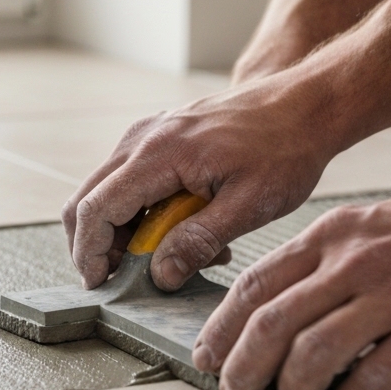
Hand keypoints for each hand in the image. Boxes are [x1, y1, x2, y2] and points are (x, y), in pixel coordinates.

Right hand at [61, 72, 339, 290]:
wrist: (304, 105)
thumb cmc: (285, 148)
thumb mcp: (249, 205)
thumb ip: (199, 241)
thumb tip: (161, 275)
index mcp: (159, 153)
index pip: (95, 208)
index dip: (89, 252)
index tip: (100, 285)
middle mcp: (142, 138)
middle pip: (86, 199)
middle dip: (94, 246)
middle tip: (119, 281)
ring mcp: (146, 134)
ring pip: (104, 192)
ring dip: (122, 232)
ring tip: (170, 256)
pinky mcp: (158, 138)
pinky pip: (129, 181)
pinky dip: (139, 213)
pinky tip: (181, 230)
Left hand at [193, 163, 390, 389]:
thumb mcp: (371, 228)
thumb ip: (324, 266)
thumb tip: (277, 321)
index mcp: (332, 235)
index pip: (253, 286)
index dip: (221, 330)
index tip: (207, 359)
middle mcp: (355, 259)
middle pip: (270, 324)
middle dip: (241, 371)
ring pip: (313, 354)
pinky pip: (377, 376)